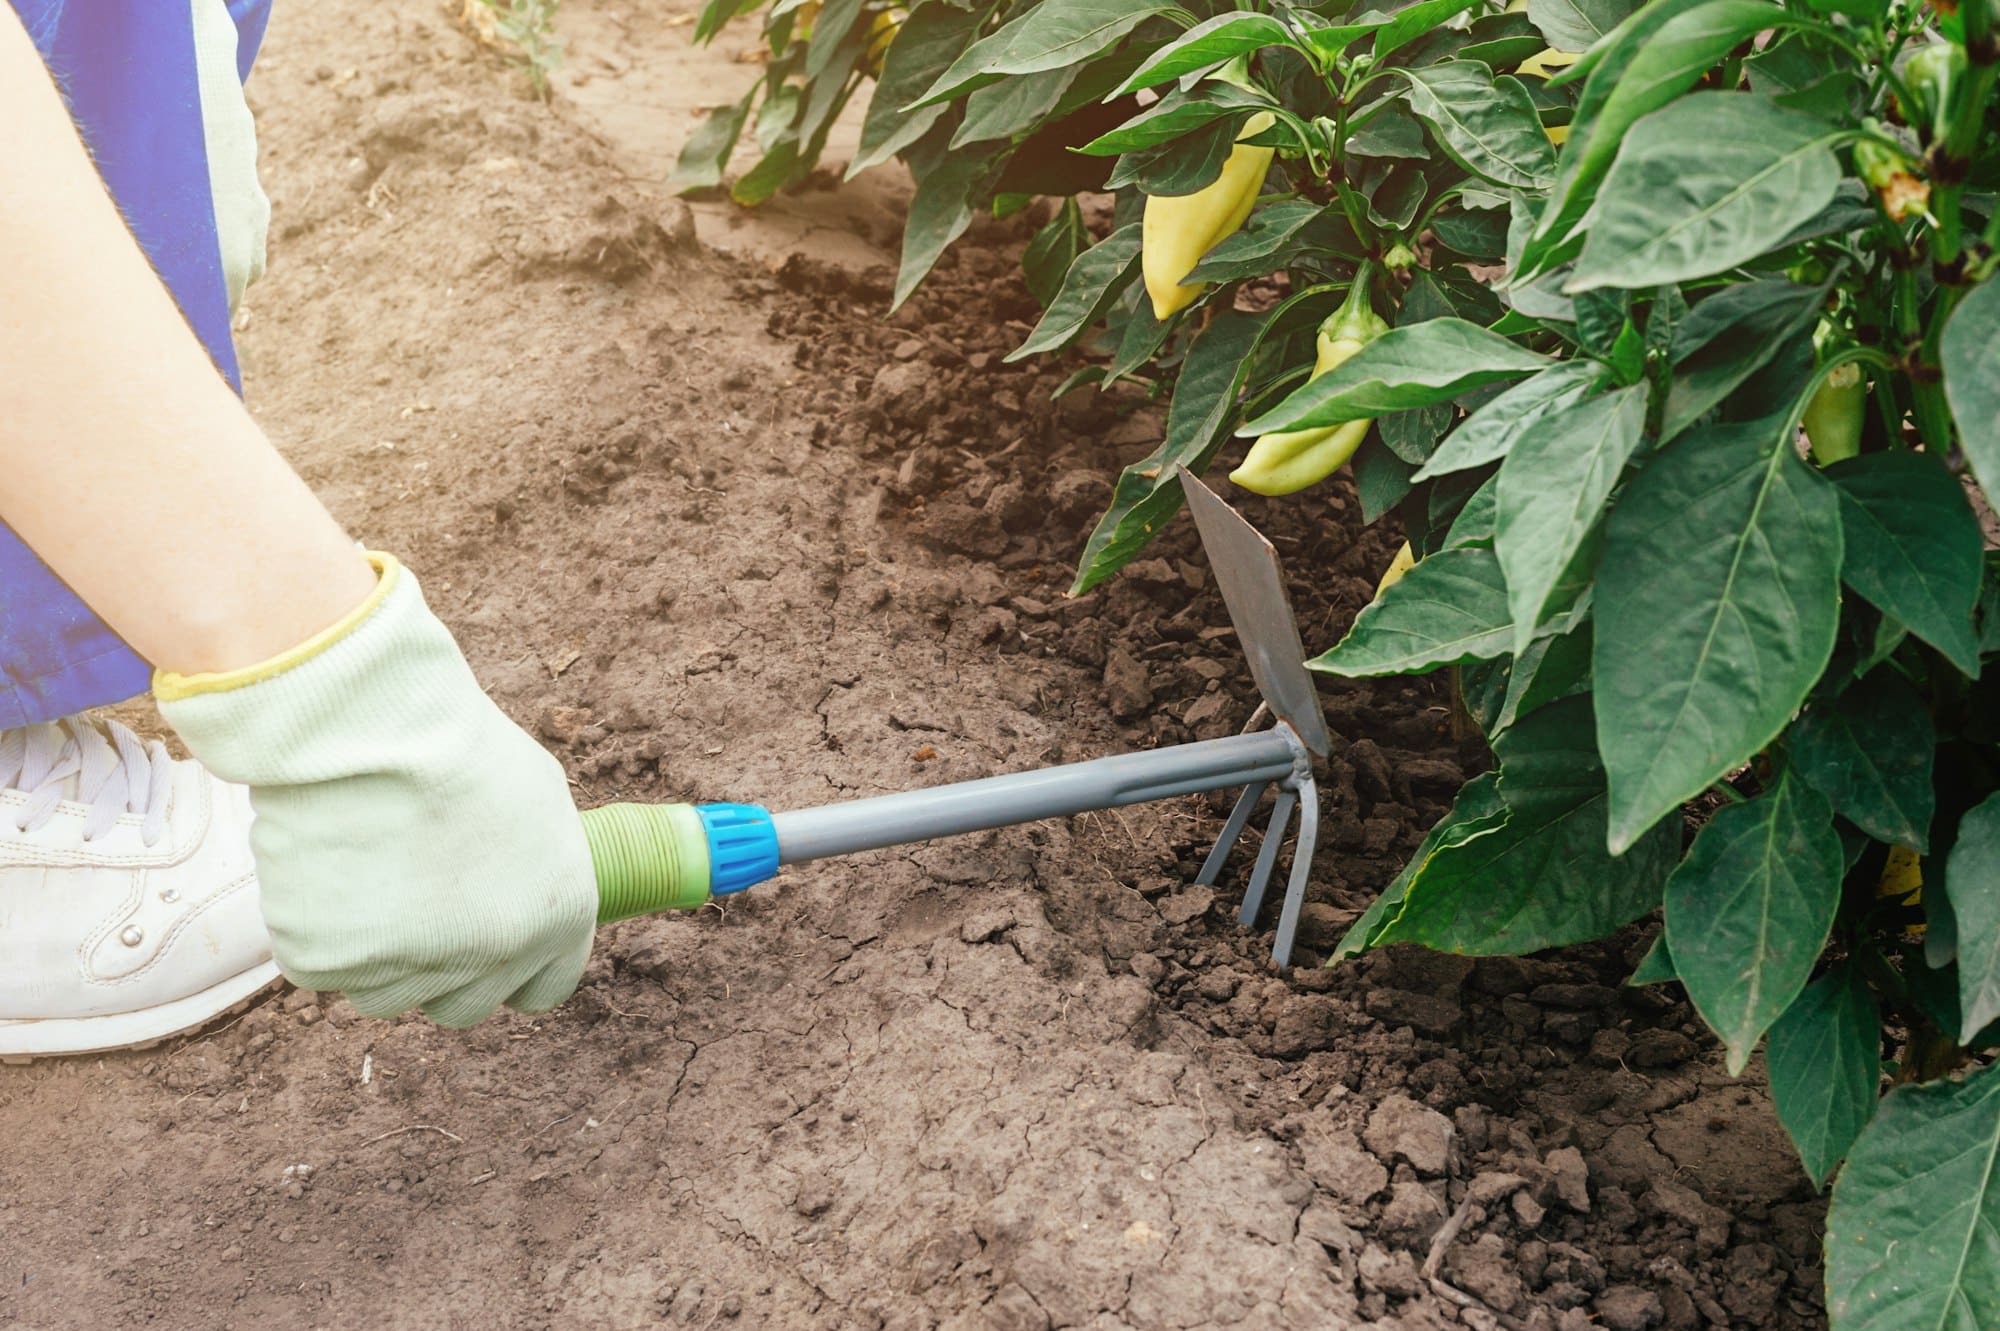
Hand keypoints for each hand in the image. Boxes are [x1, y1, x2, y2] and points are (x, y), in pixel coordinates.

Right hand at [157, 555, 597, 1025]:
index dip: (511, 969)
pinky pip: (318, 963)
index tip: (483, 946)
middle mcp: (491, 960)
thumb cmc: (458, 744)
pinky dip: (314, 926)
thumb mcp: (537, 801)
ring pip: (384, 990)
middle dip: (439, 965)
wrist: (375, 727)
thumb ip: (534, 869)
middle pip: (461, 1004)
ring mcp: (408, 969)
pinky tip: (324, 864)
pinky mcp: (328, 962)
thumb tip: (519, 890)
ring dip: (373, 948)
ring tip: (365, 867)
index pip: (543, 989)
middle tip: (411, 904)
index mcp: (557, 921)